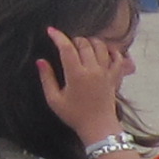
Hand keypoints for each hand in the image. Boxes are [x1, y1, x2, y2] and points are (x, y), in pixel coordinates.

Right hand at [41, 26, 132, 148]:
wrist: (98, 127)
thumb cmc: (74, 115)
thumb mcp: (54, 99)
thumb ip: (47, 78)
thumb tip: (40, 61)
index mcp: (76, 75)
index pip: (67, 48)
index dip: (58, 37)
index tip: (51, 31)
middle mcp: (93, 70)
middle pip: (84, 44)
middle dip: (73, 39)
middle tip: (67, 44)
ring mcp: (106, 73)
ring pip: (101, 46)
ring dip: (91, 41)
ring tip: (82, 46)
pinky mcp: (115, 77)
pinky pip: (118, 57)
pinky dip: (111, 50)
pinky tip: (103, 51)